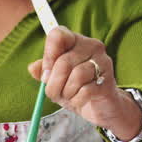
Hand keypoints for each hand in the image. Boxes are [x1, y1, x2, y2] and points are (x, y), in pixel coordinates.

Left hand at [27, 25, 141, 140]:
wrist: (100, 106)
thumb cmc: (76, 89)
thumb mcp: (56, 80)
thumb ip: (44, 71)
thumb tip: (33, 67)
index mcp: (76, 41)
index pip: (58, 35)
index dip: (48, 54)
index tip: (46, 71)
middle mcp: (92, 46)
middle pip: (63, 61)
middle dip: (53, 82)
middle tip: (53, 92)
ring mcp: (103, 62)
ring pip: (76, 76)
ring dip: (66, 92)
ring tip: (68, 96)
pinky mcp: (108, 80)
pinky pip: (86, 90)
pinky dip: (77, 100)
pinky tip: (79, 100)